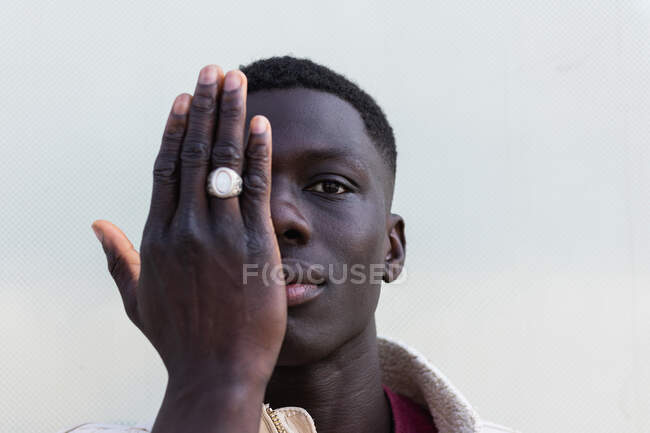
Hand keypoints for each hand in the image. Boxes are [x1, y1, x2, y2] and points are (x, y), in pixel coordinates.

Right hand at [91, 65, 285, 392]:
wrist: (215, 374)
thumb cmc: (179, 340)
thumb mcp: (138, 298)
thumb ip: (118, 258)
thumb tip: (97, 225)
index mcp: (158, 236)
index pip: (167, 168)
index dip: (177, 129)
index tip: (185, 98)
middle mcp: (186, 228)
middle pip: (196, 153)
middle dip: (206, 106)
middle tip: (215, 70)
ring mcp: (220, 235)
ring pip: (225, 162)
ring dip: (233, 116)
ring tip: (239, 80)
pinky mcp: (254, 246)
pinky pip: (256, 189)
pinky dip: (259, 154)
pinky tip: (264, 125)